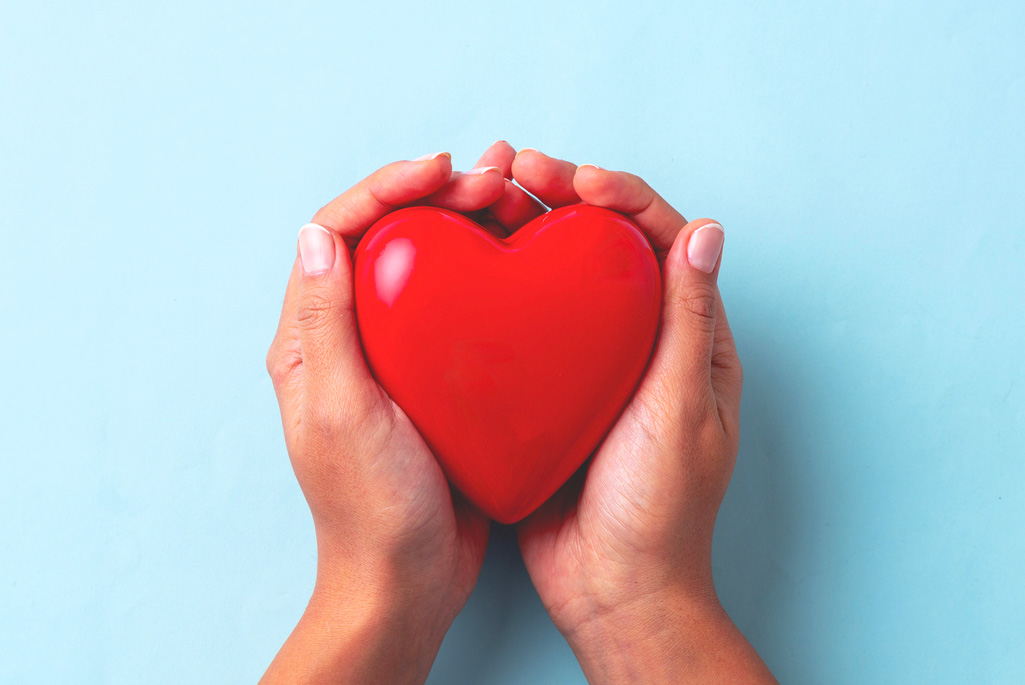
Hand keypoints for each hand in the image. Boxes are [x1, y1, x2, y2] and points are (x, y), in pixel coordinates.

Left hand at [261, 152, 508, 683]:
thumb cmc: (373, 508)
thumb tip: (319, 234)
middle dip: (434, 194)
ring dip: (466, 224)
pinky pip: (461, 308)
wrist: (409, 581)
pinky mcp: (439, 378)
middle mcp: (351, 337)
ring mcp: (398, 356)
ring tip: (515, 199)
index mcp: (313, 340)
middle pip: (387, 237)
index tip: (442, 170)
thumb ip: (328, 324)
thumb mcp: (344, 413)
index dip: (388, 187)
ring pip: (428, 266)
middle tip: (493, 179)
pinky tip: (525, 263)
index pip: (340, 233)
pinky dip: (489, 273)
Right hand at [499, 149, 775, 682]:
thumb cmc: (658, 508)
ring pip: (560, 276)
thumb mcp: (680, 408)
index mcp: (687, 339)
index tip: (576, 182)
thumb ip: (689, 320)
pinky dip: (501, 286)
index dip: (622, 197)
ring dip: (528, 229)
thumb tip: (705, 230)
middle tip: (517, 168)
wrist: (613, 587)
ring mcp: (589, 362)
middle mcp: (639, 340)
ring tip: (486, 196)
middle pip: (604, 245)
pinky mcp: (547, 389)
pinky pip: (525, 324)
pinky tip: (468, 267)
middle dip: (565, 196)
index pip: (661, 240)